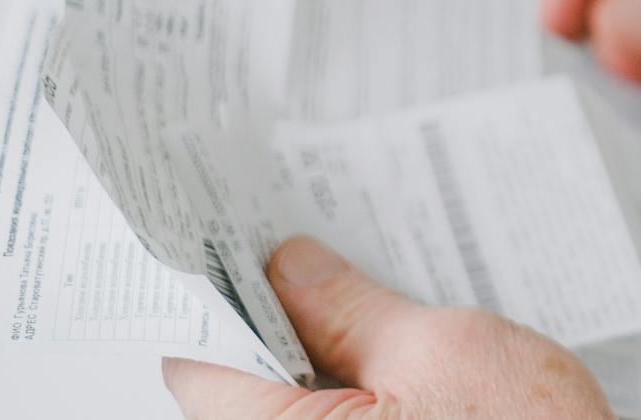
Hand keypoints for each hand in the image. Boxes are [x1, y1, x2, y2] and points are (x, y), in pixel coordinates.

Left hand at [163, 236, 613, 419]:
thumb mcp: (442, 348)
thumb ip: (352, 307)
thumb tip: (291, 266)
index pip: (199, 359)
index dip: (219, 290)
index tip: (240, 238)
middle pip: (242, 387)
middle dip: (279, 318)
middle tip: (314, 254)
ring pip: (290, 410)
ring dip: (320, 358)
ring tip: (364, 303)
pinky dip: (350, 396)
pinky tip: (389, 359)